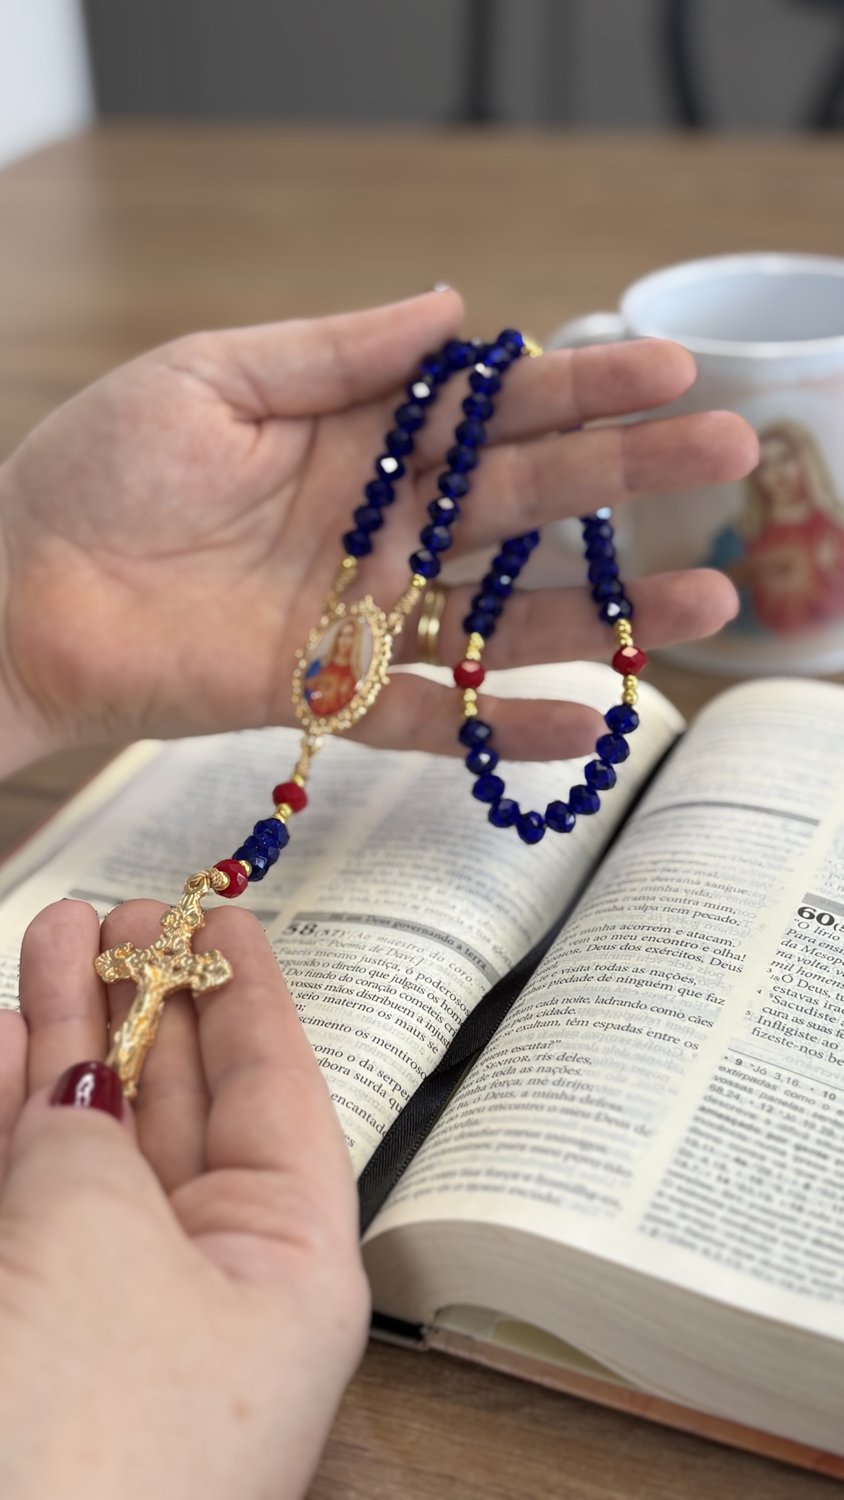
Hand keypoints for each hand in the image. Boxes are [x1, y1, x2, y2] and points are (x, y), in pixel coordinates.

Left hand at [0, 291, 757, 774]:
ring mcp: (360, 613)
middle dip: (628, 478)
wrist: (17, 590)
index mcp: (354, 437)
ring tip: (706, 601)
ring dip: (603, 611)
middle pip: (523, 504)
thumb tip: (456, 307)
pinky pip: (433, 712)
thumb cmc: (94, 470)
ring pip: (503, 614)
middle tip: (729, 454)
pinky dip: (504, 724)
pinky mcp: (327, 692)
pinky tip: (592, 721)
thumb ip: (334, 352)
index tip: (666, 367)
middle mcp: (376, 525)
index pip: (488, 410)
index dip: (579, 386)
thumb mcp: (210, 376)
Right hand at [0, 900, 367, 1499]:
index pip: (280, 1095)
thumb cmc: (78, 1439)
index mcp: (288, 1270)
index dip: (248, 995)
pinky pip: (27, 1193)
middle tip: (120, 911)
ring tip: (50, 938)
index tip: (223, 913)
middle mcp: (209, 1290)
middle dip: (145, 1003)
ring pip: (92, 1143)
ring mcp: (111, 1316)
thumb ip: (79, 1138)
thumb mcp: (96, 1240)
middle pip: (182, 1108)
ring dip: (62, 1042)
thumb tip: (66, 1086)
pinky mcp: (31, 1334)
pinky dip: (7, 1115)